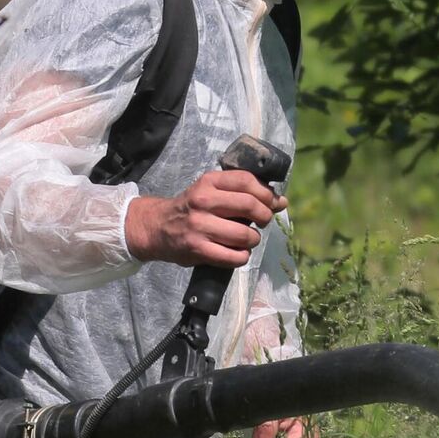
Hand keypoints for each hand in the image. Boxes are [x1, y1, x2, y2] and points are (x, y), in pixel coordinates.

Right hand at [126, 171, 286, 267]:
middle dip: (265, 216)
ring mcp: (199, 226)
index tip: (272, 203)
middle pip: (250, 206)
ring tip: (248, 239)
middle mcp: (203, 201)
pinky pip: (234, 256)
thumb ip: (243, 194)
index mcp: (208, 182)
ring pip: (245, 234)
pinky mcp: (197, 249)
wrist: (157, 227)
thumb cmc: (192, 208)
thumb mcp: (212, 192)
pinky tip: (237, 253)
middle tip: (263, 222)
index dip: (267, 193)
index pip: (247, 181)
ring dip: (254, 239)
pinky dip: (242, 256)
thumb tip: (281, 202)